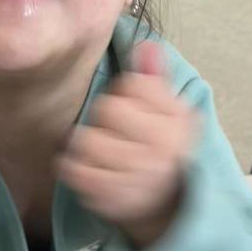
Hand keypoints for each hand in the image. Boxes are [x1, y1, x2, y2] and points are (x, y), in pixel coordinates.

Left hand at [57, 42, 197, 247]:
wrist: (164, 205)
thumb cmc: (161, 150)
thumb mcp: (169, 112)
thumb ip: (155, 79)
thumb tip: (146, 45)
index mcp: (177, 123)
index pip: (133, 85)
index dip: (126, 93)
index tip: (134, 108)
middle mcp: (160, 150)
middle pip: (107, 109)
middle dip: (106, 118)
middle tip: (116, 132)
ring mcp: (135, 176)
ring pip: (87, 140)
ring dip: (88, 143)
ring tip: (101, 151)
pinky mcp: (110, 197)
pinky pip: (75, 170)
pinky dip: (74, 167)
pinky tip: (89, 168)